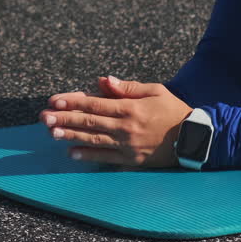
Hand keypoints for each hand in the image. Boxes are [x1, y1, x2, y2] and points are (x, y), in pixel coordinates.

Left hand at [39, 75, 194, 167]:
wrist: (196, 138)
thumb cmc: (174, 110)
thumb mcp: (154, 90)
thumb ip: (126, 87)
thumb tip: (102, 81)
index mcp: (130, 108)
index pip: (94, 104)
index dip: (72, 102)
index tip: (54, 101)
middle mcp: (126, 127)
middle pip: (89, 122)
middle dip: (64, 119)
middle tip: (44, 118)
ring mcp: (128, 145)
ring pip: (94, 140)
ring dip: (70, 137)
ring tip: (52, 134)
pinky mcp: (132, 160)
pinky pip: (107, 158)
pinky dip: (89, 155)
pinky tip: (72, 153)